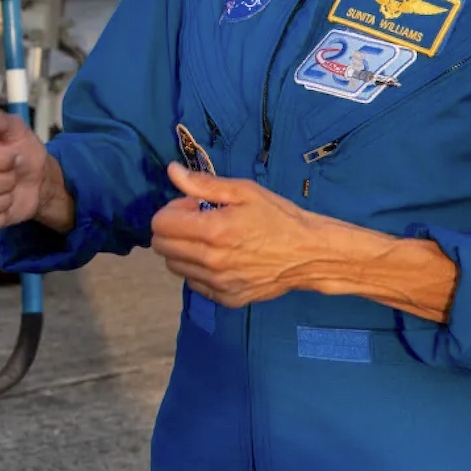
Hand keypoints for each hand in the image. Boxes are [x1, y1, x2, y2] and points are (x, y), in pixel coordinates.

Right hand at [0, 107, 70, 240]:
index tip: (14, 158)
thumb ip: (1, 121)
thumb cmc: (24, 153)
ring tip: (8, 194)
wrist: (37, 180)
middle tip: (13, 177)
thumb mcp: (19, 132)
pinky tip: (2, 211)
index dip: (0, 161)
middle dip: (5, 183)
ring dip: (3, 203)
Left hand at [149, 162, 322, 307]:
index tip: (193, 206)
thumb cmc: (279, 217)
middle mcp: (211, 261)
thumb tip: (172, 171)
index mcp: (213, 231)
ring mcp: (218, 284)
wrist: (310, 254)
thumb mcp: (244, 191)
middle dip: (173, 229)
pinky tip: (220, 259)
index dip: (172, 210)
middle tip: (199, 222)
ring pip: (174, 267)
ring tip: (210, 240)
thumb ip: (203, 184)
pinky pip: (194, 283)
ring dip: (183, 250)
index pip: (160, 224)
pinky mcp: (227, 299)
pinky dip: (198, 270)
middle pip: (162, 247)